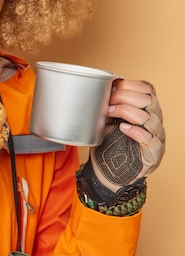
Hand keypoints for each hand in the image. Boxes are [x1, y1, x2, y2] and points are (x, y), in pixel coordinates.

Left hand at [84, 79, 165, 199]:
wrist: (110, 171)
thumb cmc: (110, 143)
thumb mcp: (109, 118)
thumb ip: (110, 103)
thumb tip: (99, 86)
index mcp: (146, 109)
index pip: (147, 89)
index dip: (130, 84)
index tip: (112, 87)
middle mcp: (154, 121)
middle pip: (148, 100)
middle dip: (124, 96)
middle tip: (106, 101)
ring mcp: (156, 136)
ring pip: (149, 117)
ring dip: (125, 111)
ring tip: (108, 113)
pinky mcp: (154, 152)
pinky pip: (150, 138)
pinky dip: (135, 131)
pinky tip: (123, 128)